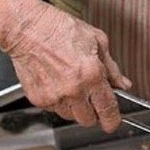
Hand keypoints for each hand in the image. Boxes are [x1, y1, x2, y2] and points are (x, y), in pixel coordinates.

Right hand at [0, 0, 131, 132]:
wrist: (26, 28)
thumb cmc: (59, 28)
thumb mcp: (97, 40)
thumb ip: (112, 68)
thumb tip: (122, 84)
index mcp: (91, 75)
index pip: (107, 110)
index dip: (113, 120)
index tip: (113, 122)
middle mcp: (73, 90)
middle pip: (88, 120)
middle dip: (93, 112)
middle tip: (91, 97)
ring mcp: (54, 96)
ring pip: (70, 116)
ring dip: (75, 107)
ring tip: (71, 84)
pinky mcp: (38, 98)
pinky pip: (54, 109)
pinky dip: (58, 101)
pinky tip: (57, 82)